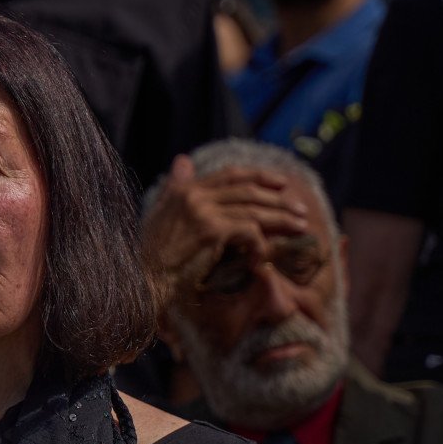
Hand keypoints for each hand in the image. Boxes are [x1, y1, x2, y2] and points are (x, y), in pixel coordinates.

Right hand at [141, 155, 311, 301]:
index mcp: (184, 190)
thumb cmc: (150, 257)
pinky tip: (264, 257)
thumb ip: (174, 188)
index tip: (282, 184)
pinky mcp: (210, 231)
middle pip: (248, 190)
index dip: (259, 176)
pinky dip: (261, 244)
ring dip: (282, 219)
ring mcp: (202, 212)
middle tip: (300, 210)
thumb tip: (183, 160)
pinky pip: (248, 231)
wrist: (141, 283)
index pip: (230, 175)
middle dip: (279, 200)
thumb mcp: (159, 215)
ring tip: (301, 227)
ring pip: (254, 210)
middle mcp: (193, 195)